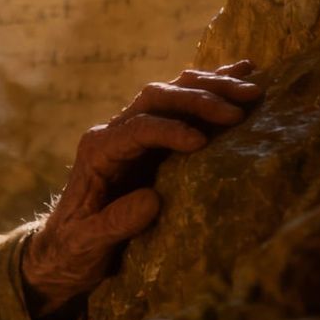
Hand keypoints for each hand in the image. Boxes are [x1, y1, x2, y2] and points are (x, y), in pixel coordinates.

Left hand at [22, 60, 263, 319]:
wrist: (65, 247)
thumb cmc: (75, 247)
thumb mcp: (87, 242)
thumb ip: (114, 223)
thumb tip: (152, 200)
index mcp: (98, 151)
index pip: (135, 128)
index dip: (168, 130)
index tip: (201, 142)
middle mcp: (114, 132)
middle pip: (156, 98)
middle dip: (198, 98)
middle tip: (240, 108)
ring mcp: (134, 131)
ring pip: (172, 92)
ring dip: (211, 87)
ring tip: (254, 90)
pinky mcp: (154, 137)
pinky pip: (183, 103)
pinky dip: (212, 86)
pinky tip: (244, 71)